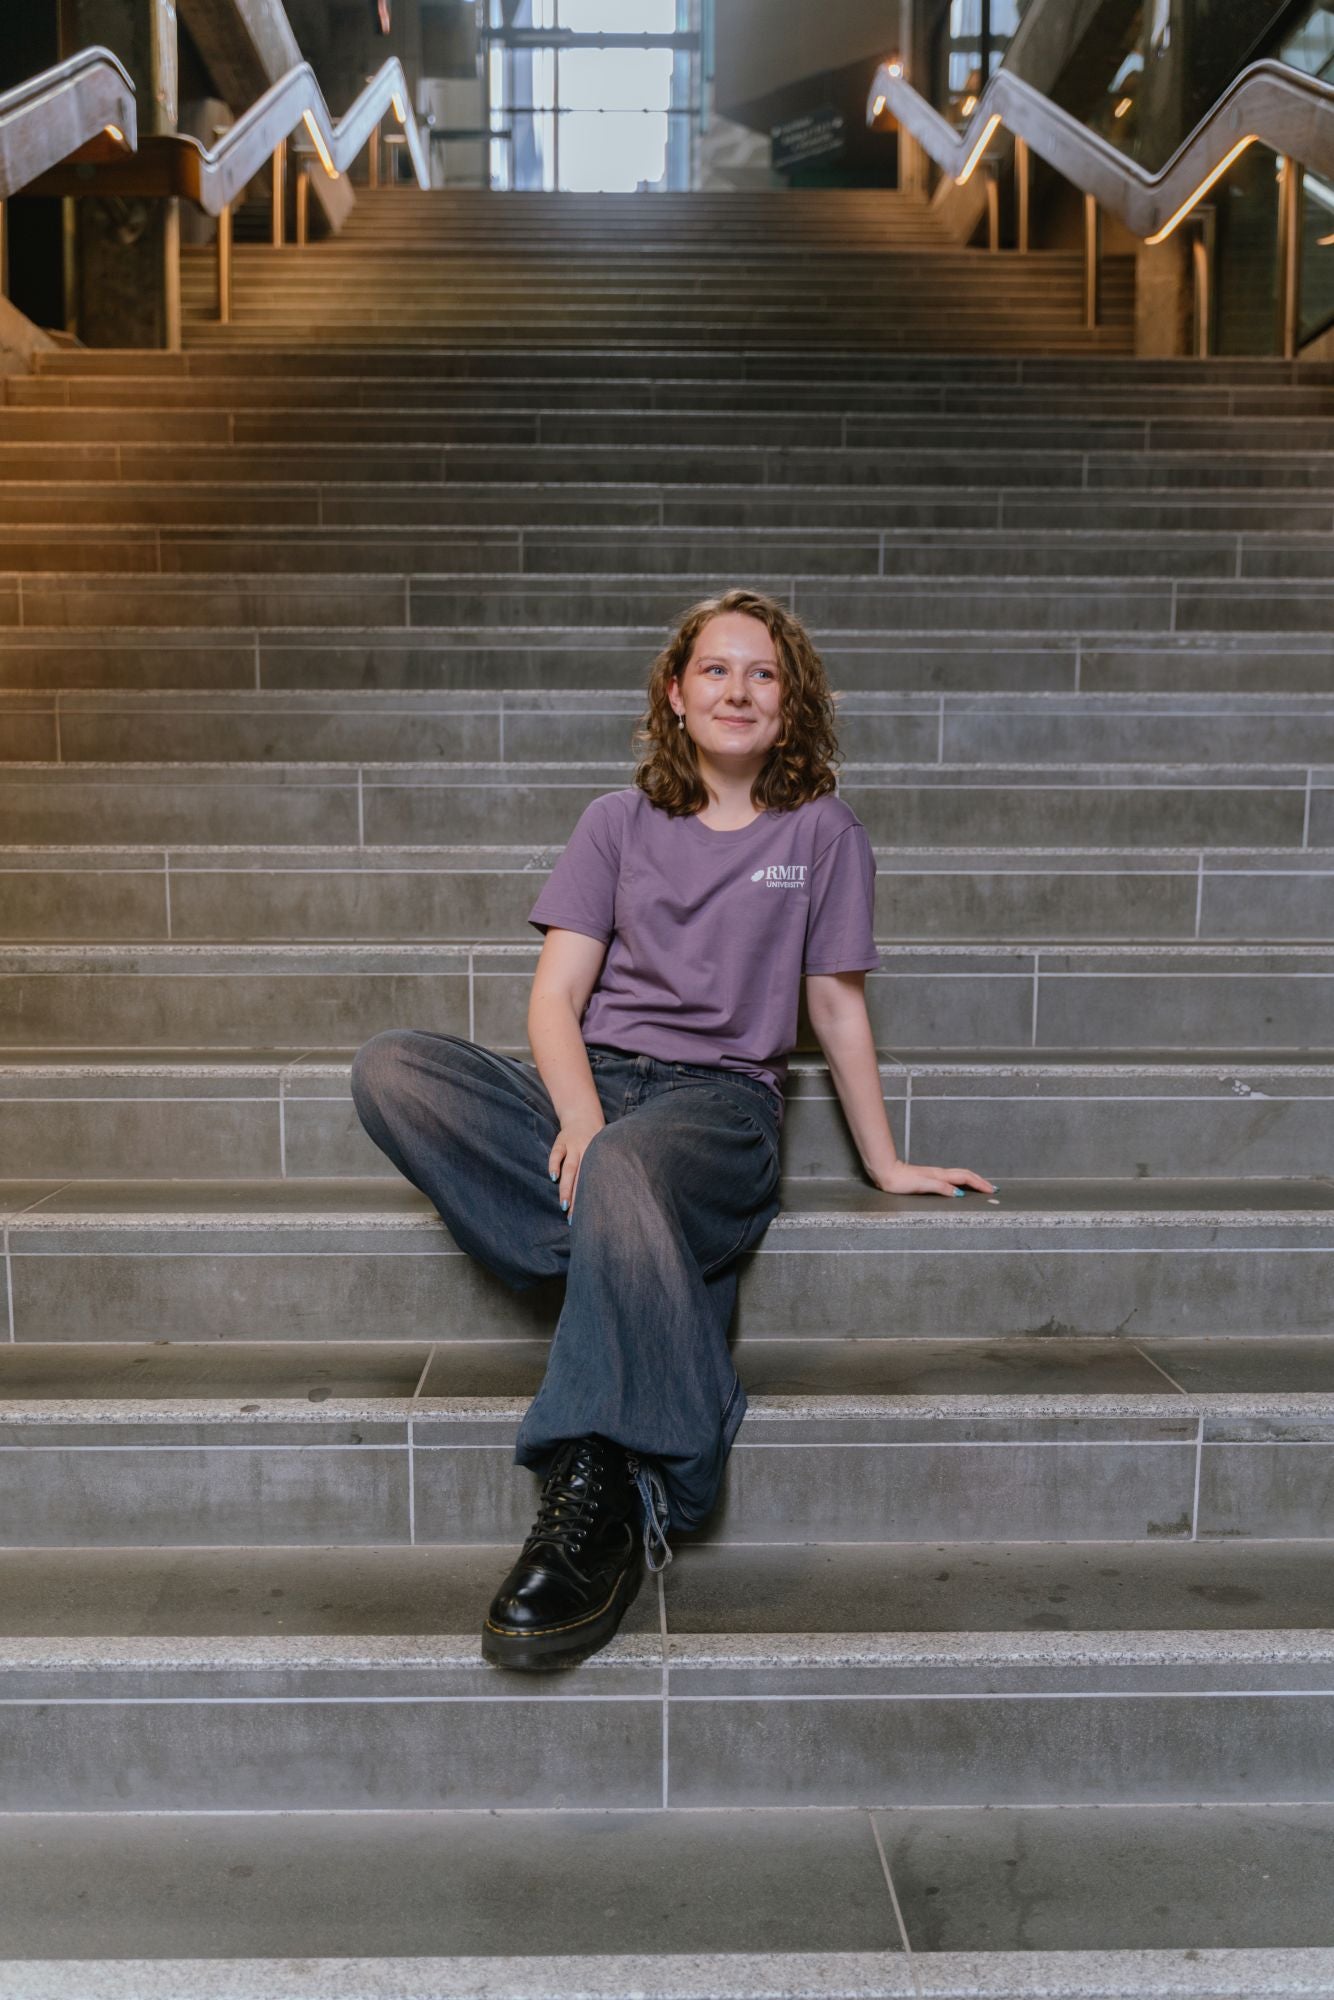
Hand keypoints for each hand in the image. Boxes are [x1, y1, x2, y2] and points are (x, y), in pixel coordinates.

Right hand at [548, 1113, 605, 1220]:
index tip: (591, 1217)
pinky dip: (554, 1165)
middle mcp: (588, 1152)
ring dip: (567, 1188)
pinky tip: (553, 1178)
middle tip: (576, 1218)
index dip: (593, 1199)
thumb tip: (610, 1196)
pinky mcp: (561, 1141)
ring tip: (564, 1205)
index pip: (596, 1182)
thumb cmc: (596, 1140)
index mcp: (599, 1157)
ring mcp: (573, 1146)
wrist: (583, 1115)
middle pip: (583, 1180)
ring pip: (570, 1169)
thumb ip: (604, 1169)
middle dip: (579, 1200)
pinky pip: (557, 1154)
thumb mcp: (605, 1151)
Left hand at [870, 1161, 995, 1197]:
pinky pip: (951, 1178)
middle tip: (992, 1189)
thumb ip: (941, 1187)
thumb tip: (959, 1193)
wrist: (886, 1173)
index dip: (979, 1184)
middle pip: (965, 1175)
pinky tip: (960, 1186)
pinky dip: (961, 1182)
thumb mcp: (922, 1185)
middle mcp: (939, 1173)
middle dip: (980, 1181)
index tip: (991, 1190)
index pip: (965, 1178)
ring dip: (972, 1181)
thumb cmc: (901, 1181)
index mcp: (940, 1175)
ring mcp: (934, 1175)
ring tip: (981, 1187)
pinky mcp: (929, 1177)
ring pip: (959, 1176)